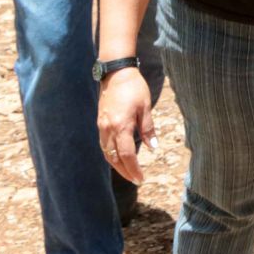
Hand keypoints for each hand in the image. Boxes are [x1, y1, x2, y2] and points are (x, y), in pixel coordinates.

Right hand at [97, 68, 153, 184]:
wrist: (116, 73)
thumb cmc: (134, 88)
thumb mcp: (145, 107)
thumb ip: (148, 128)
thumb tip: (153, 147)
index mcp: (121, 126)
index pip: (127, 155)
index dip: (133, 169)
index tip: (140, 179)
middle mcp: (108, 129)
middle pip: (114, 158)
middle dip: (125, 171)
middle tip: (136, 180)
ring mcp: (102, 126)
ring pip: (107, 153)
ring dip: (116, 165)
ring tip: (128, 172)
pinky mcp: (100, 122)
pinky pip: (104, 144)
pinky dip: (111, 154)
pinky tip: (118, 157)